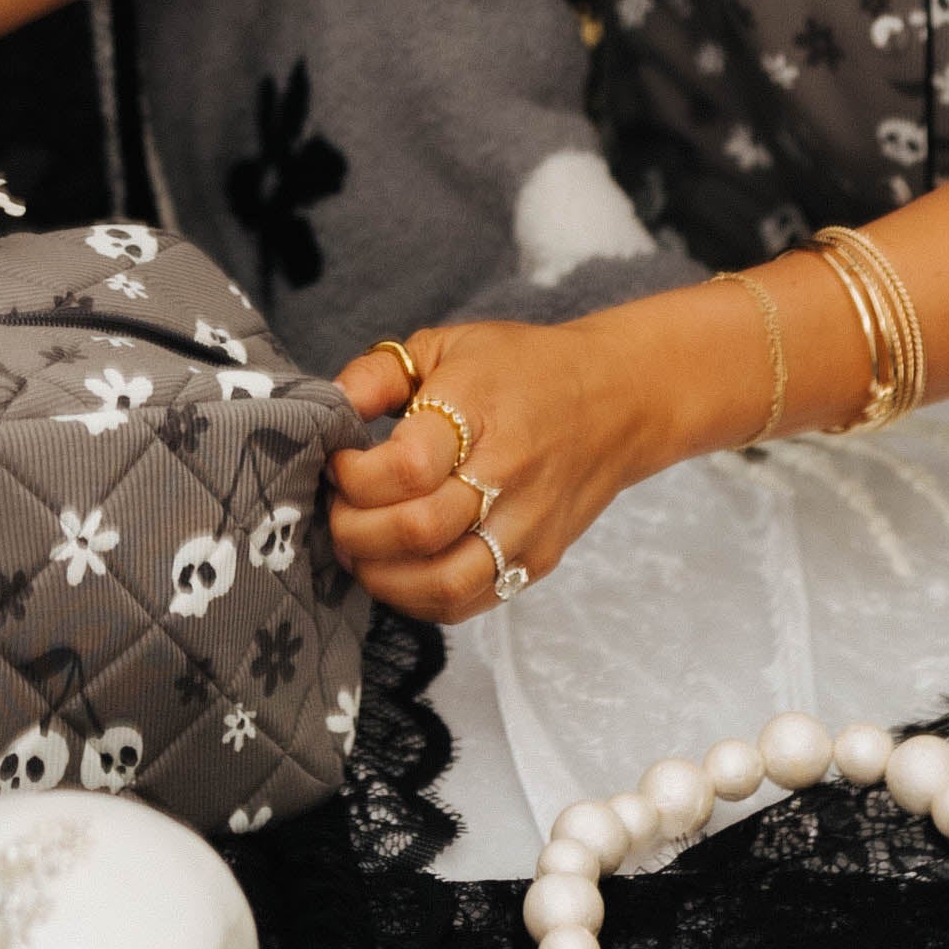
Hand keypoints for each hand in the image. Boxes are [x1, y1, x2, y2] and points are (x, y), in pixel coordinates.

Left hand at [325, 317, 674, 626]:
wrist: (617, 401)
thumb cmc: (523, 370)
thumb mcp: (447, 345)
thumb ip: (378, 372)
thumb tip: (330, 409)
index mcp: (480, 411)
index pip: (406, 468)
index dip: (353, 475)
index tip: (341, 461)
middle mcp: (508, 474)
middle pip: (417, 531)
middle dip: (354, 530)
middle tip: (339, 511)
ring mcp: (527, 527)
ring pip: (442, 584)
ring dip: (382, 577)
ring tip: (361, 550)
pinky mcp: (537, 561)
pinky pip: (468, 603)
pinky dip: (419, 599)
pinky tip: (399, 570)